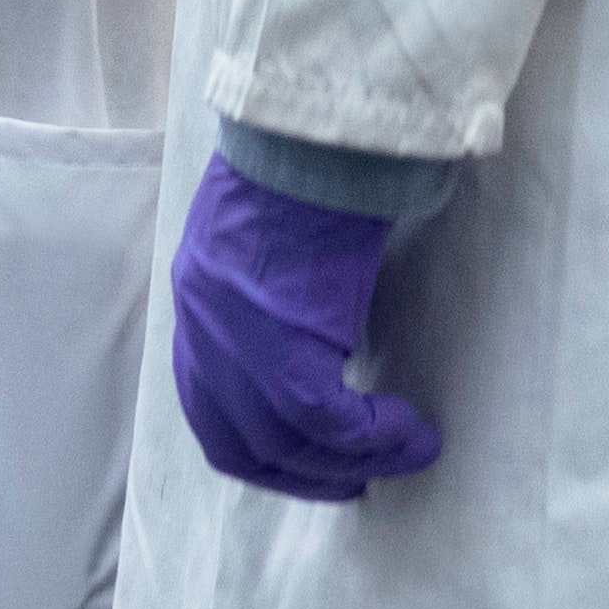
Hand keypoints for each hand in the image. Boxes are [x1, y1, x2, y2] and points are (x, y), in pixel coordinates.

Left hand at [168, 158, 443, 500]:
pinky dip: (374, 437)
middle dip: (304, 475)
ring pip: (289, 442)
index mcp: (197, 308)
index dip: (260, 453)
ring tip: (406, 450)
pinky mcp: (281, 342)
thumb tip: (314, 335)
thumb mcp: (269, 241)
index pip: (210, 415)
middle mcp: (204, 334)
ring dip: (353, 461)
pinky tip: (411, 429)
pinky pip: (326, 421)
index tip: (307, 464)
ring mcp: (235, 342)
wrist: (314, 128)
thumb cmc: (307, 166)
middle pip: (245, 443)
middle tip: (357, 480)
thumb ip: (271, 295)